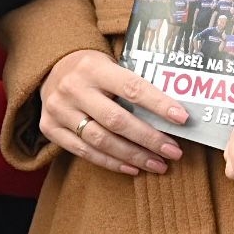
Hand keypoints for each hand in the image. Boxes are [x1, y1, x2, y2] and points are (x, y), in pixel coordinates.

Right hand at [40, 49, 188, 174]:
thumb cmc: (94, 70)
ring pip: (101, 141)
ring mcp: (59, 110)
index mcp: (94, 68)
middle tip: (174, 152)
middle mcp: (74, 88)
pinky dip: (111, 162)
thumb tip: (174, 112)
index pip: (132, 88)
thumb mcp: (111, 65)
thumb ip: (134, 85)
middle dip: (149, 139)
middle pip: (117, 120)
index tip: (182, 119)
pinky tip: (133, 168)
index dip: (159, 104)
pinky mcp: (50, 128)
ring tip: (158, 164)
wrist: (51, 68)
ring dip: (134, 156)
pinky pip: (84, 152)